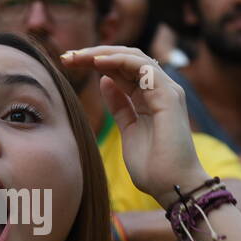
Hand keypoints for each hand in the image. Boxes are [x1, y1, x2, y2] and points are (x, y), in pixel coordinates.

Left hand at [61, 45, 205, 202]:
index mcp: (149, 98)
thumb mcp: (127, 130)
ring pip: (133, 57)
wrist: (173, 187)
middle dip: (95, 54)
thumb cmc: (153, 167)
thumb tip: (105, 82)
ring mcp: (166, 90)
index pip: (121, 70)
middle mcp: (159, 90)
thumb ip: (119, 106)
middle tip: (67, 56)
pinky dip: (119, 61)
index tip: (68, 64)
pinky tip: (97, 63)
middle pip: (125, 59)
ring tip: (78, 57)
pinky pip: (142, 67)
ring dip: (103, 53)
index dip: (95, 63)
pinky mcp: (168, 96)